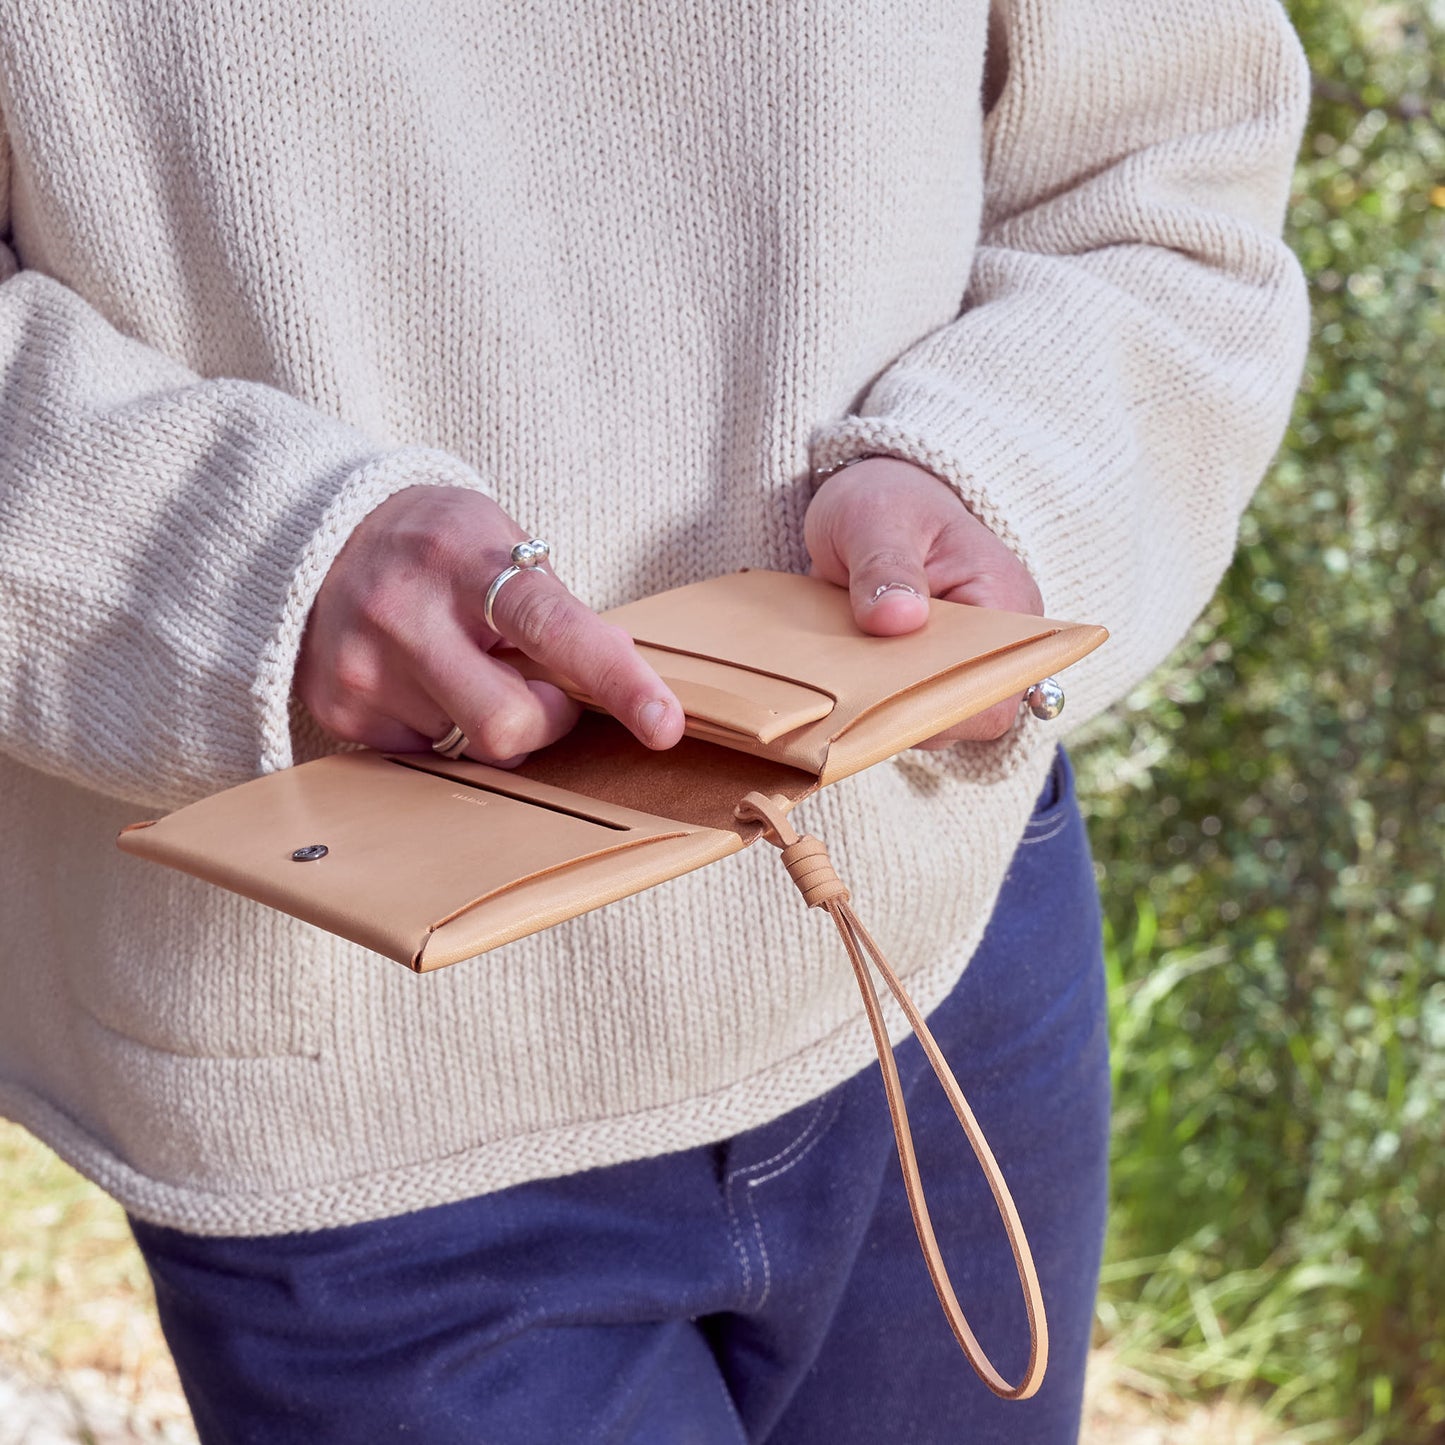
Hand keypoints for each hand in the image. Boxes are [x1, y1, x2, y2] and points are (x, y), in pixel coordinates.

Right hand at [296, 486, 685, 763]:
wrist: (318, 534)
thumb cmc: (437, 544)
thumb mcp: (499, 542)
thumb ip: (558, 607)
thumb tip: (620, 663)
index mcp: (465, 557)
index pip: (554, 628)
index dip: (617, 680)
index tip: (664, 725)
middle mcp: (406, 613)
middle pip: (509, 721)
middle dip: (546, 717)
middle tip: (535, 683)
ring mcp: (364, 667)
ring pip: (470, 746)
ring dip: (488, 718)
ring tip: (459, 664)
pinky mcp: (339, 710)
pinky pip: (427, 755)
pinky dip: (442, 726)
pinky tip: (418, 679)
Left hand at [804, 456, 1043, 745]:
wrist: (873, 498)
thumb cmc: (884, 500)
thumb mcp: (875, 520)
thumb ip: (886, 566)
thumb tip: (897, 618)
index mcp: (1003, 601)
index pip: (999, 691)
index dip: (949, 708)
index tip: (888, 694)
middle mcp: (995, 642)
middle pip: (967, 717)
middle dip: (909, 710)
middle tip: (854, 681)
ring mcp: (962, 661)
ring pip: (934, 720)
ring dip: (887, 708)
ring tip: (848, 671)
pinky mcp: (929, 672)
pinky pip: (909, 709)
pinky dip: (876, 702)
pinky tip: (847, 678)